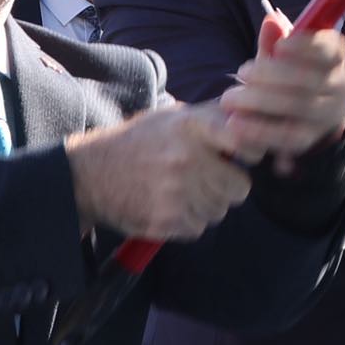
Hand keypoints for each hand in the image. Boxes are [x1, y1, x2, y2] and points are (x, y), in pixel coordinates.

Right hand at [64, 101, 252, 238]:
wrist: (89, 174)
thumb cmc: (139, 142)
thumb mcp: (173, 116)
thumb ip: (214, 116)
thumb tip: (254, 119)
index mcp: (190, 126)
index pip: (243, 141)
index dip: (249, 152)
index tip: (240, 155)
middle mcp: (185, 158)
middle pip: (240, 187)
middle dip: (227, 186)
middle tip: (205, 178)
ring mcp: (176, 192)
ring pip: (220, 210)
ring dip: (207, 205)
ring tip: (181, 190)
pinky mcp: (166, 220)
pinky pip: (198, 228)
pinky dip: (188, 221)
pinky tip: (169, 205)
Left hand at [213, 13, 344, 165]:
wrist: (314, 115)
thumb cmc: (295, 75)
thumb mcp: (287, 56)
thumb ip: (277, 40)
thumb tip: (271, 19)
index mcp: (335, 58)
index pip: (328, 49)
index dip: (305, 46)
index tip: (280, 46)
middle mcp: (337, 86)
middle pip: (308, 79)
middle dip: (271, 74)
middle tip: (241, 72)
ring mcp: (326, 115)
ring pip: (297, 106)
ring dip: (259, 101)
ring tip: (230, 98)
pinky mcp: (310, 138)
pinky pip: (286, 135)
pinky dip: (259, 130)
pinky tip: (236, 124)